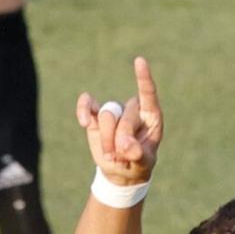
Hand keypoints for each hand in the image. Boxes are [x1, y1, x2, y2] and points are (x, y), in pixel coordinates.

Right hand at [75, 56, 163, 186]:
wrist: (121, 172)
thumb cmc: (138, 164)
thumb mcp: (143, 163)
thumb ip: (137, 153)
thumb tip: (125, 145)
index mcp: (151, 116)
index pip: (148, 93)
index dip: (143, 79)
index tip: (139, 61)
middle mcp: (132, 110)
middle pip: (124, 116)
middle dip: (121, 140)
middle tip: (123, 158)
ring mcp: (114, 112)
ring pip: (106, 115)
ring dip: (107, 140)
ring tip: (111, 156)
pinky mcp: (96, 118)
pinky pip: (87, 106)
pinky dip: (84, 110)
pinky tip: (85, 121)